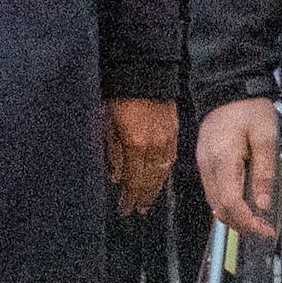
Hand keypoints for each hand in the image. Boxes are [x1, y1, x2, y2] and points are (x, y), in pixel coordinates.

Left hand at [105, 100, 176, 214]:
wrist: (144, 71)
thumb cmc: (119, 96)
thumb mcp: (107, 124)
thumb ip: (113, 152)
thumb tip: (116, 176)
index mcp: (137, 145)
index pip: (135, 180)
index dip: (130, 197)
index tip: (125, 209)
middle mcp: (156, 145)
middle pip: (151, 179)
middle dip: (144, 196)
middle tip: (139, 210)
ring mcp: (168, 138)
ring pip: (163, 170)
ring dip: (156, 186)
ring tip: (150, 198)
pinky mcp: (174, 130)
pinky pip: (171, 156)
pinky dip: (165, 170)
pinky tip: (161, 175)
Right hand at [198, 95, 281, 238]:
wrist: (229, 91)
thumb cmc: (249, 111)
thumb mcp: (266, 138)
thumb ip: (264, 172)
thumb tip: (262, 204)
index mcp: (222, 161)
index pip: (230, 203)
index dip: (247, 222)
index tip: (266, 230)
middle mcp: (207, 167)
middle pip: (219, 208)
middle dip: (241, 224)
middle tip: (264, 230)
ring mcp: (203, 166)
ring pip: (214, 202)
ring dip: (234, 216)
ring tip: (257, 221)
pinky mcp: (205, 163)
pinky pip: (214, 191)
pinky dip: (227, 203)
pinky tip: (244, 205)